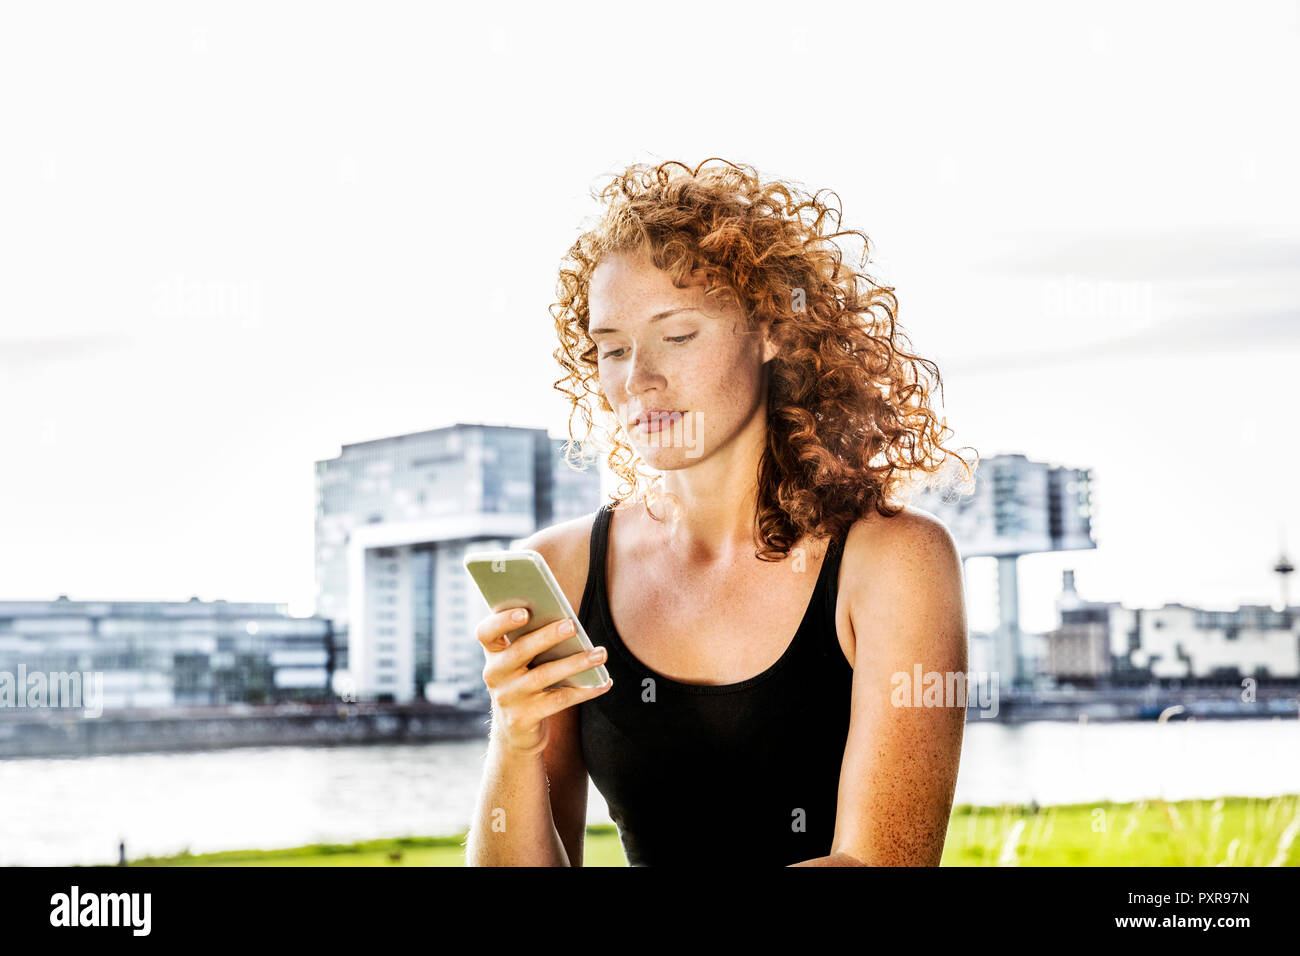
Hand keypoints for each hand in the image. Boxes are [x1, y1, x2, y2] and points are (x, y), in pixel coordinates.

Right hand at [475, 607, 611, 755]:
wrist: (515, 729)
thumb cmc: (525, 680)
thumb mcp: (521, 660)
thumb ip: (532, 639)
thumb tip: (567, 620)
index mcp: (493, 652)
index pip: (486, 632)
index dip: (502, 621)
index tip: (525, 611)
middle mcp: (494, 674)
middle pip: (520, 651)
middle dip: (547, 636)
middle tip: (572, 625)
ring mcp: (508, 697)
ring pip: (544, 675)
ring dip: (575, 662)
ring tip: (600, 653)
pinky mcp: (524, 717)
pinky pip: (559, 700)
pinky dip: (584, 691)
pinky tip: (604, 682)